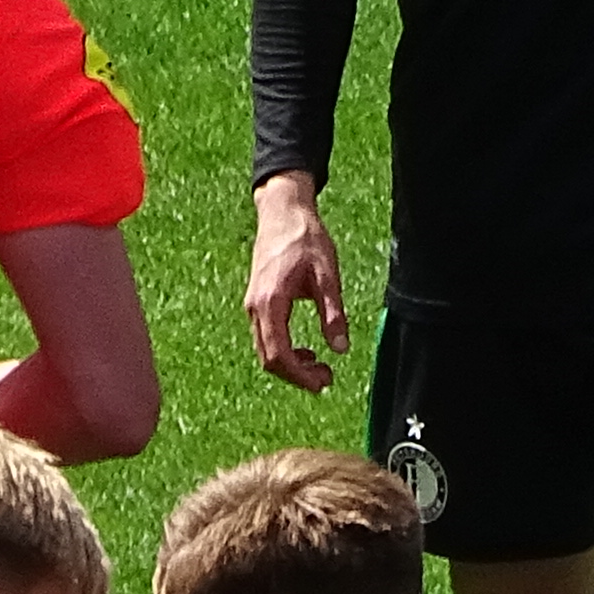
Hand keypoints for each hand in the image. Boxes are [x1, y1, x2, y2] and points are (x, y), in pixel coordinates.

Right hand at [247, 175, 348, 393]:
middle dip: (297, 376)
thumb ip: (333, 313)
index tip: (323, 382)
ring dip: (291, 365)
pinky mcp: (256, 303)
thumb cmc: (305, 237)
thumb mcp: (327, 275)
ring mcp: (252, 306)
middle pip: (269, 359)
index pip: (279, 354)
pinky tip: (307, 352)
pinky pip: (266, 338)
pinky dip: (285, 352)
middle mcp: (255, 307)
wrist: (282, 211)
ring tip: (320, 367)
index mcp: (270, 302)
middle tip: (327, 378)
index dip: (300, 376)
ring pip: (266, 351)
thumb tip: (341, 348)